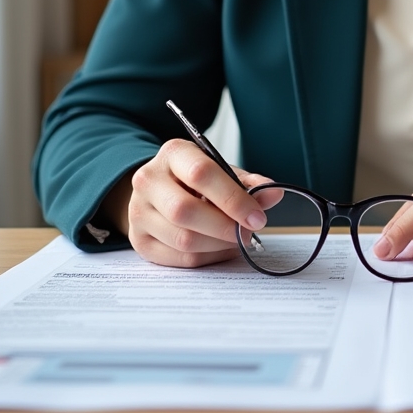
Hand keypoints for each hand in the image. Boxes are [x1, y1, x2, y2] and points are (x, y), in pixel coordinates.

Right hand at [101, 139, 283, 267]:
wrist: (159, 190)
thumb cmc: (195, 179)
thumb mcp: (222, 172)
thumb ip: (248, 183)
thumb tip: (274, 193)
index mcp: (173, 153)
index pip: (201, 173)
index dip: (232, 198)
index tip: (257, 216)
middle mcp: (148, 180)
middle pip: (186, 210)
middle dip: (225, 226)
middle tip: (249, 233)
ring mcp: (139, 212)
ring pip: (183, 239)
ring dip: (218, 245)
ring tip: (237, 239)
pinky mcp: (139, 240)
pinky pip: (178, 258)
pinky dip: (207, 257)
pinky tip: (220, 248)